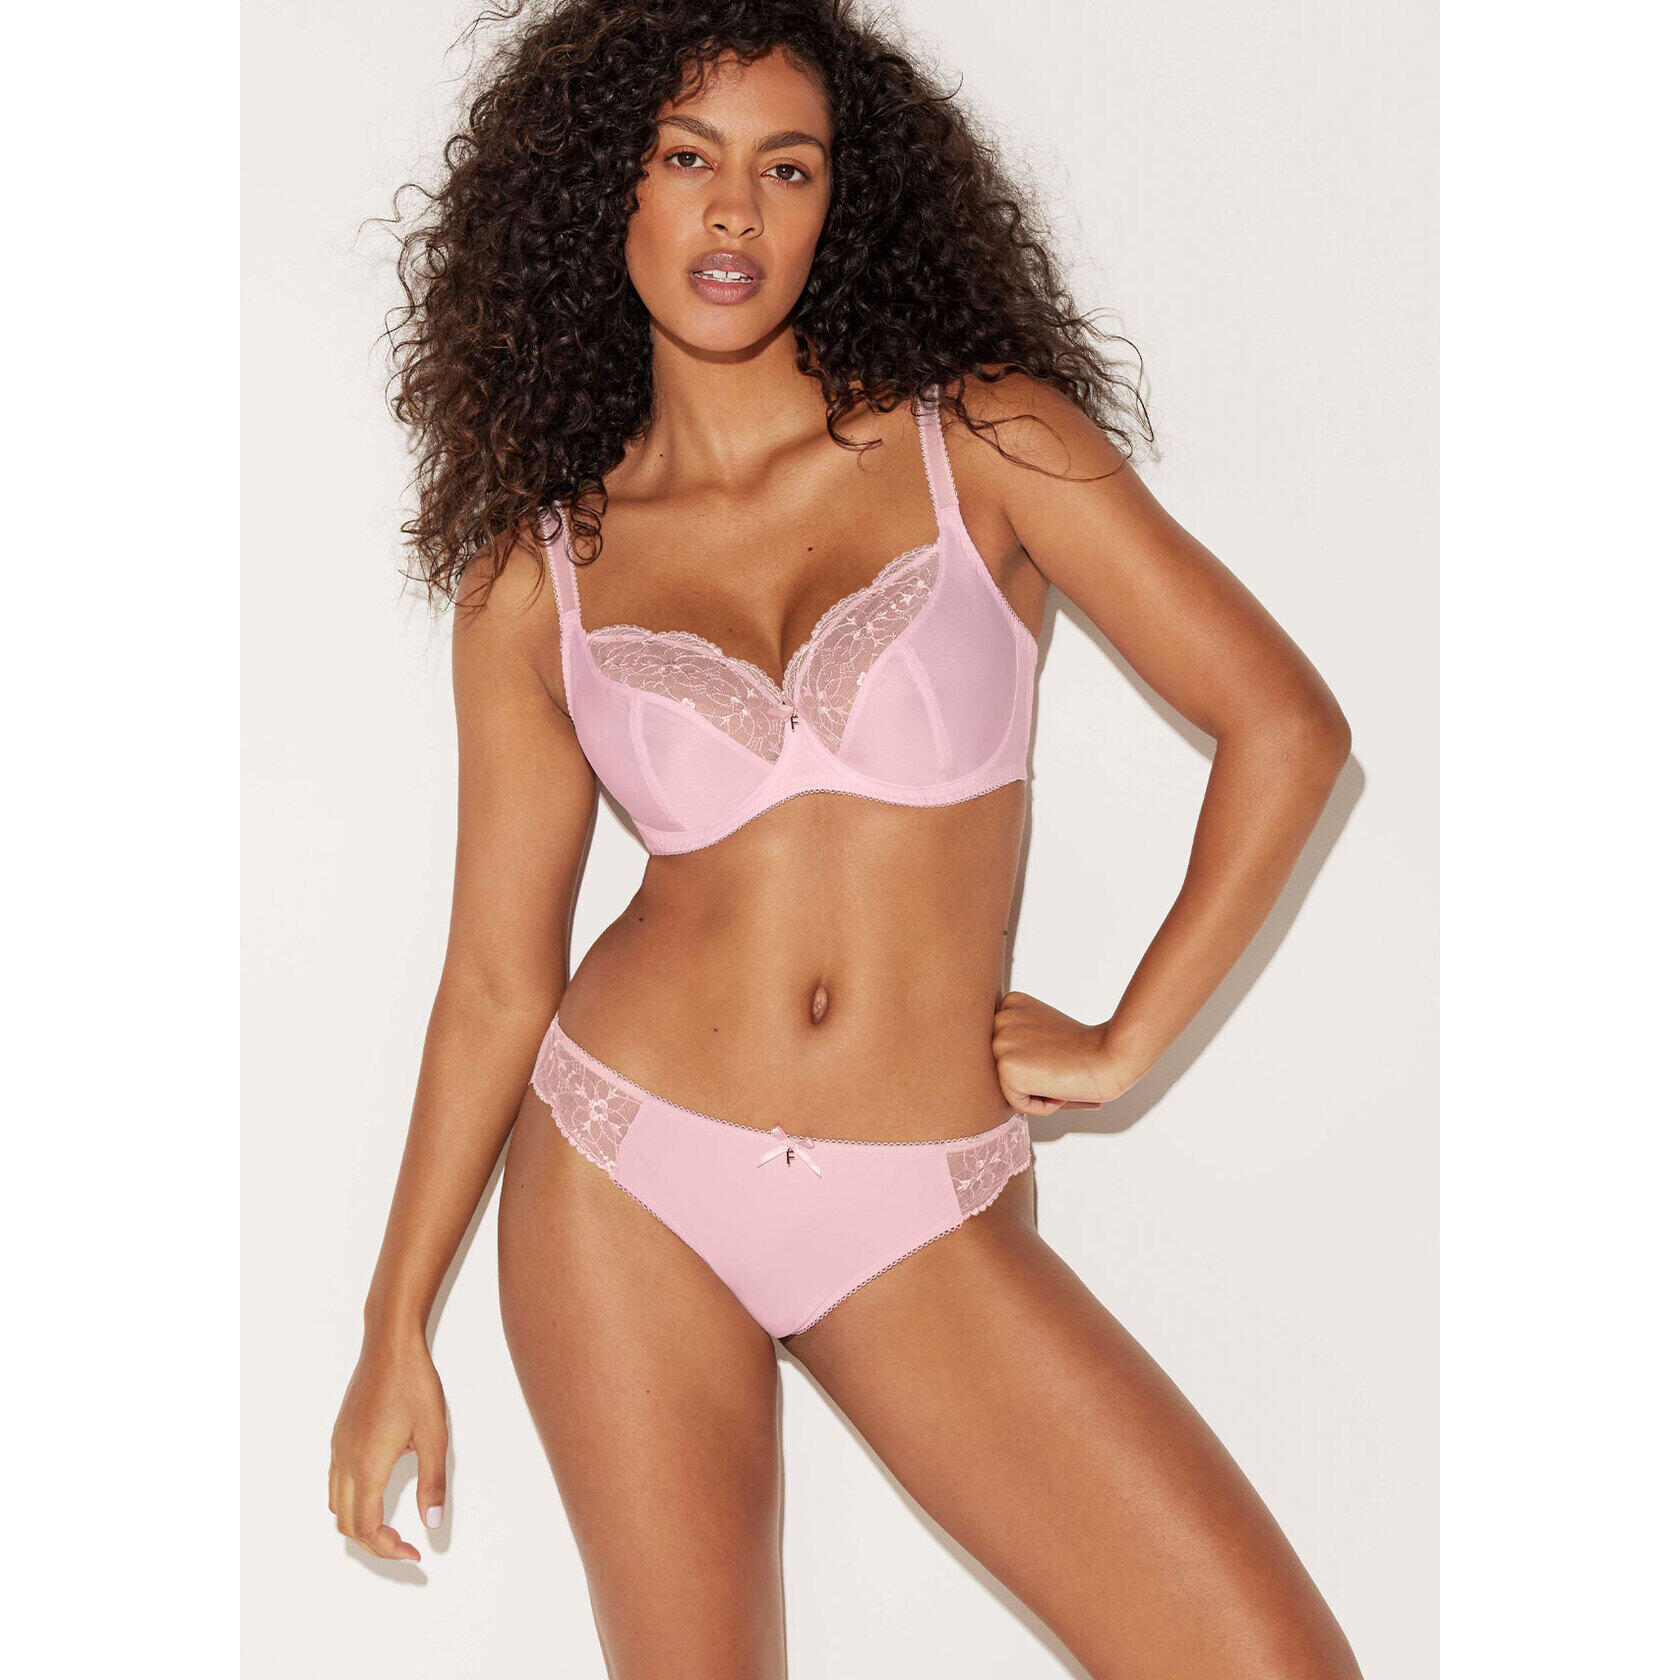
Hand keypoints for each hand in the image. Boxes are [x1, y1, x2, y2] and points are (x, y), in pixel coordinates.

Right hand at [329, 1331, 447, 1563]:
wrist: (389, 1346)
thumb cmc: (413, 1385)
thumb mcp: (434, 1434)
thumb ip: (432, 1483)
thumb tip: (433, 1524)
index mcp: (367, 1465)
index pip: (367, 1527)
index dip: (388, 1549)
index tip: (414, 1554)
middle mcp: (345, 1461)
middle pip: (347, 1524)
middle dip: (374, 1544)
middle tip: (404, 1547)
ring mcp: (338, 1448)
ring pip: (337, 1505)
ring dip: (359, 1524)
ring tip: (390, 1528)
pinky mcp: (339, 1437)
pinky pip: (336, 1483)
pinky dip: (352, 1502)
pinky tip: (377, 1494)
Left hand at [991, 989, 1134, 1114]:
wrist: (1112, 1056)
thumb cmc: (1087, 1049)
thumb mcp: (1048, 1030)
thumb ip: (1023, 1039)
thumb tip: (1003, 1062)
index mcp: (1011, 1004)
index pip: (1010, 1051)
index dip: (1039, 1060)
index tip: (1060, 1053)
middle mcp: (1000, 1019)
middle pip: (1009, 1068)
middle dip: (1037, 1076)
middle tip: (1063, 1066)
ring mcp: (1000, 1042)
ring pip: (1012, 1087)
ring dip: (1040, 1091)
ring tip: (1062, 1075)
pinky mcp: (1006, 1068)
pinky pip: (1018, 1103)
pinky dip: (1042, 1106)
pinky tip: (1059, 1088)